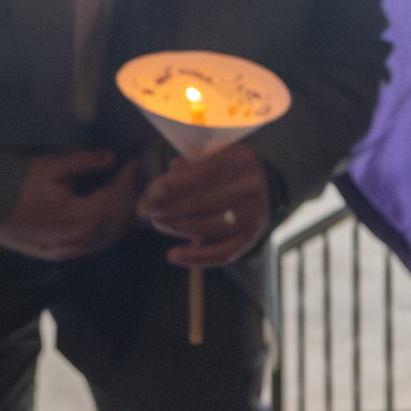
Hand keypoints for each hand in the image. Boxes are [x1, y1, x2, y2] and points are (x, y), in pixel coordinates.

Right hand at [0, 147, 140, 261]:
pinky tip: (105, 215)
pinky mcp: (60, 255)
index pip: (116, 198)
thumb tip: (111, 157)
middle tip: (131, 175)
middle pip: (117, 221)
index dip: (128, 178)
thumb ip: (84, 162)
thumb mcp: (50, 167)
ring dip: (119, 214)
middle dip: (128, 196)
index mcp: (80, 218)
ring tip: (122, 192)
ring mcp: (70, 251)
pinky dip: (106, 229)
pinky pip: (94, 245)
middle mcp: (80, 240)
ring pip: (108, 236)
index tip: (133, 160)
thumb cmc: (16, 184)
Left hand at [137, 142, 273, 268]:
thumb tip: (170, 171)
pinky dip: (195, 257)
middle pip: (200, 202)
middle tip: (144, 209)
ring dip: (175, 226)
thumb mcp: (216, 153)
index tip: (148, 193)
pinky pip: (220, 252)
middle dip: (165, 207)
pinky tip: (173, 256)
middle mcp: (249, 189)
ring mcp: (251, 216)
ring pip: (205, 226)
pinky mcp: (249, 238)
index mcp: (239, 162)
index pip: (198, 177)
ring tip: (156, 222)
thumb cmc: (231, 168)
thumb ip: (193, 162)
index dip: (168, 187)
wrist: (267, 187)